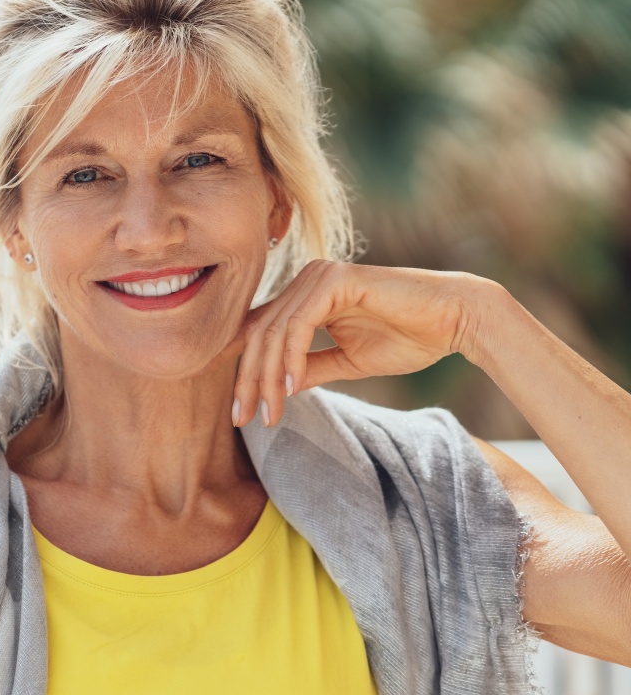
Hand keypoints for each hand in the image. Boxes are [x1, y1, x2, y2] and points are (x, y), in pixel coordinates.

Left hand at [224, 260, 489, 426]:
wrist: (454, 320)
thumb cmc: (407, 337)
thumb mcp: (346, 361)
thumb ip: (309, 368)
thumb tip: (275, 387)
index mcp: (305, 296)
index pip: (260, 334)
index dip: (245, 372)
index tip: (240, 413)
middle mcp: (306, 280)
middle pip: (258, 333)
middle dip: (248, 380)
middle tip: (243, 418)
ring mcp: (319, 276)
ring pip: (274, 331)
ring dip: (267, 377)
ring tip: (269, 412)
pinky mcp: (336, 280)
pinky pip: (300, 324)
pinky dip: (292, 358)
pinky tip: (292, 387)